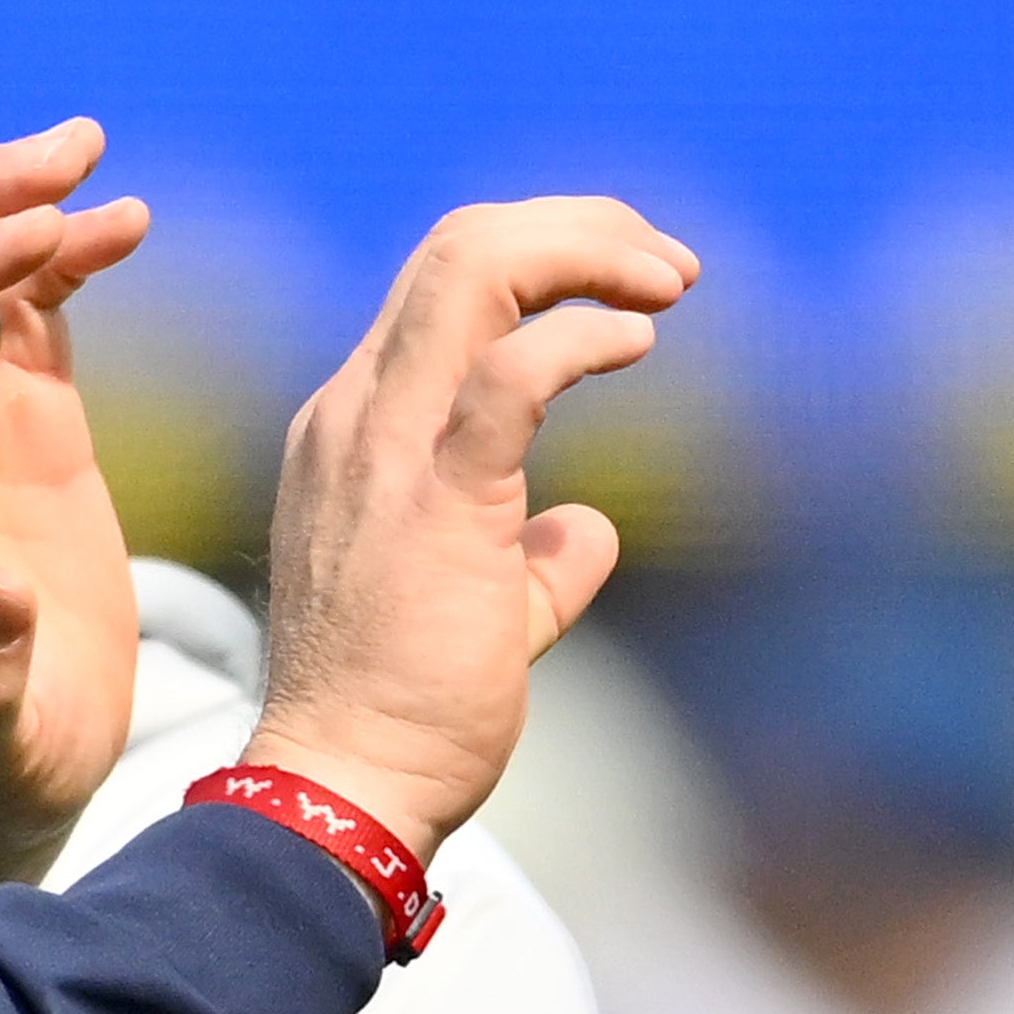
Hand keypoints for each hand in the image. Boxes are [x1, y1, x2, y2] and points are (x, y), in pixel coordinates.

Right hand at [244, 199, 699, 863]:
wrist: (344, 786)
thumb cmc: (401, 715)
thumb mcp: (479, 613)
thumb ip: (534, 562)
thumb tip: (590, 533)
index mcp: (355, 430)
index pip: (441, 285)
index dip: (547, 255)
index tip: (633, 292)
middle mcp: (358, 416)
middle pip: (460, 245)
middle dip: (580, 227)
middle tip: (668, 266)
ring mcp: (386, 450)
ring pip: (473, 267)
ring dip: (590, 251)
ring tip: (668, 283)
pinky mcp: (438, 499)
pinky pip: (514, 371)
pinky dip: (585, 335)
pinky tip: (639, 344)